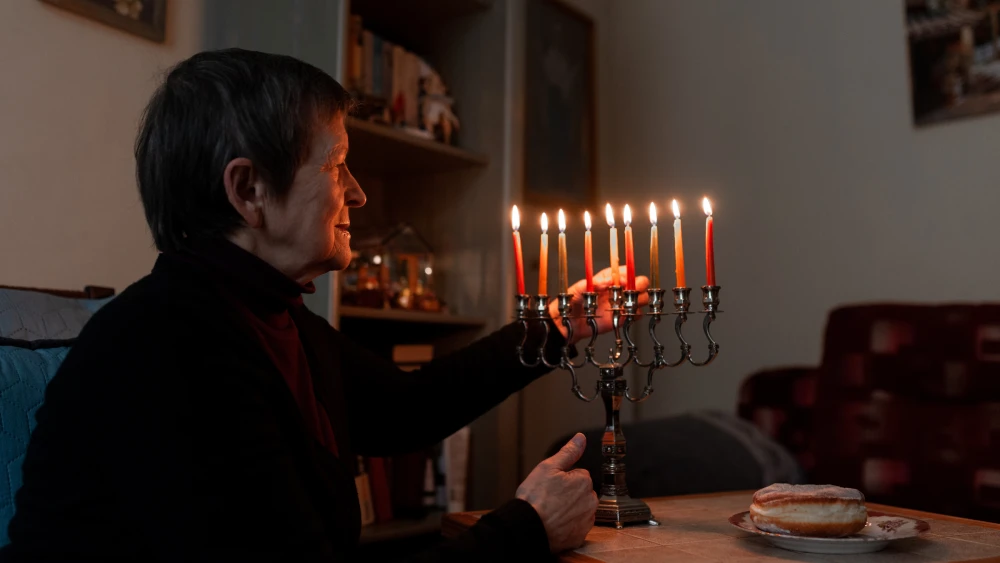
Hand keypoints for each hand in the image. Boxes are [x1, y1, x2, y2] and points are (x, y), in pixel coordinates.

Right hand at [515, 433, 597, 552]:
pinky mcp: (580, 535)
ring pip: (579, 509)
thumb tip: (580, 438)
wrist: (528, 527)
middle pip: (581, 492)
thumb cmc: (535, 498)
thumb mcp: (548, 467)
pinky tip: (555, 523)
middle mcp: (590, 500)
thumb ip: (568, 452)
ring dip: (570, 509)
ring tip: (551, 511)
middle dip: (569, 494)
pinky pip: (577, 526)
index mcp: (584, 481)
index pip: (578, 474)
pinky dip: (568, 524)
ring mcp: (586, 519)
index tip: (552, 485)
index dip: (563, 479)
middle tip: (550, 498)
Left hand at [548, 267, 650, 344]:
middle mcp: (618, 289)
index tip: (622, 281)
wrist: (569, 322)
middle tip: (629, 292)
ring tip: (626, 305)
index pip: (627, 271)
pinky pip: (637, 314)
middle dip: (639, 286)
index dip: (628, 275)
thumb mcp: (578, 289)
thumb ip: (591, 284)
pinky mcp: (622, 317)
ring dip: (638, 300)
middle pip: (640, 283)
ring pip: (642, 298)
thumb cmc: (572, 301)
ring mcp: (621, 303)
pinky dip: (635, 314)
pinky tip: (624, 314)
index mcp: (608, 278)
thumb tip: (606, 281)